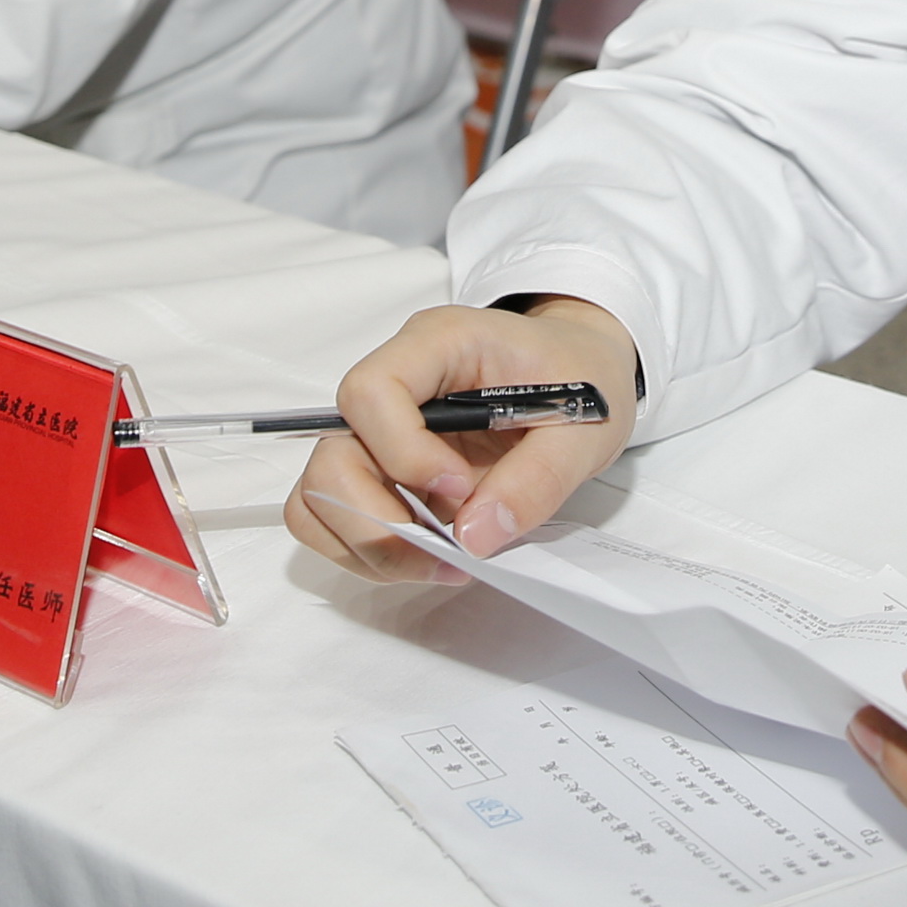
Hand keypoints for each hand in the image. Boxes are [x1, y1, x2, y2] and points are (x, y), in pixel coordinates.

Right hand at [289, 295, 641, 578]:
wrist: (583, 371)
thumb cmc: (583, 381)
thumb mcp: (584, 427)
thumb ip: (536, 480)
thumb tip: (474, 538)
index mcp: (439, 344)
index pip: (372, 392)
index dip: (402, 453)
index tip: (460, 490)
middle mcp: (394, 381)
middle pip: (332, 452)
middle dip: (377, 519)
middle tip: (446, 550)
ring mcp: (378, 427)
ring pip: (321, 491)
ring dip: (368, 543)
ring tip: (439, 561)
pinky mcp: (379, 465)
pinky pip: (333, 513)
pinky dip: (364, 549)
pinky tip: (424, 555)